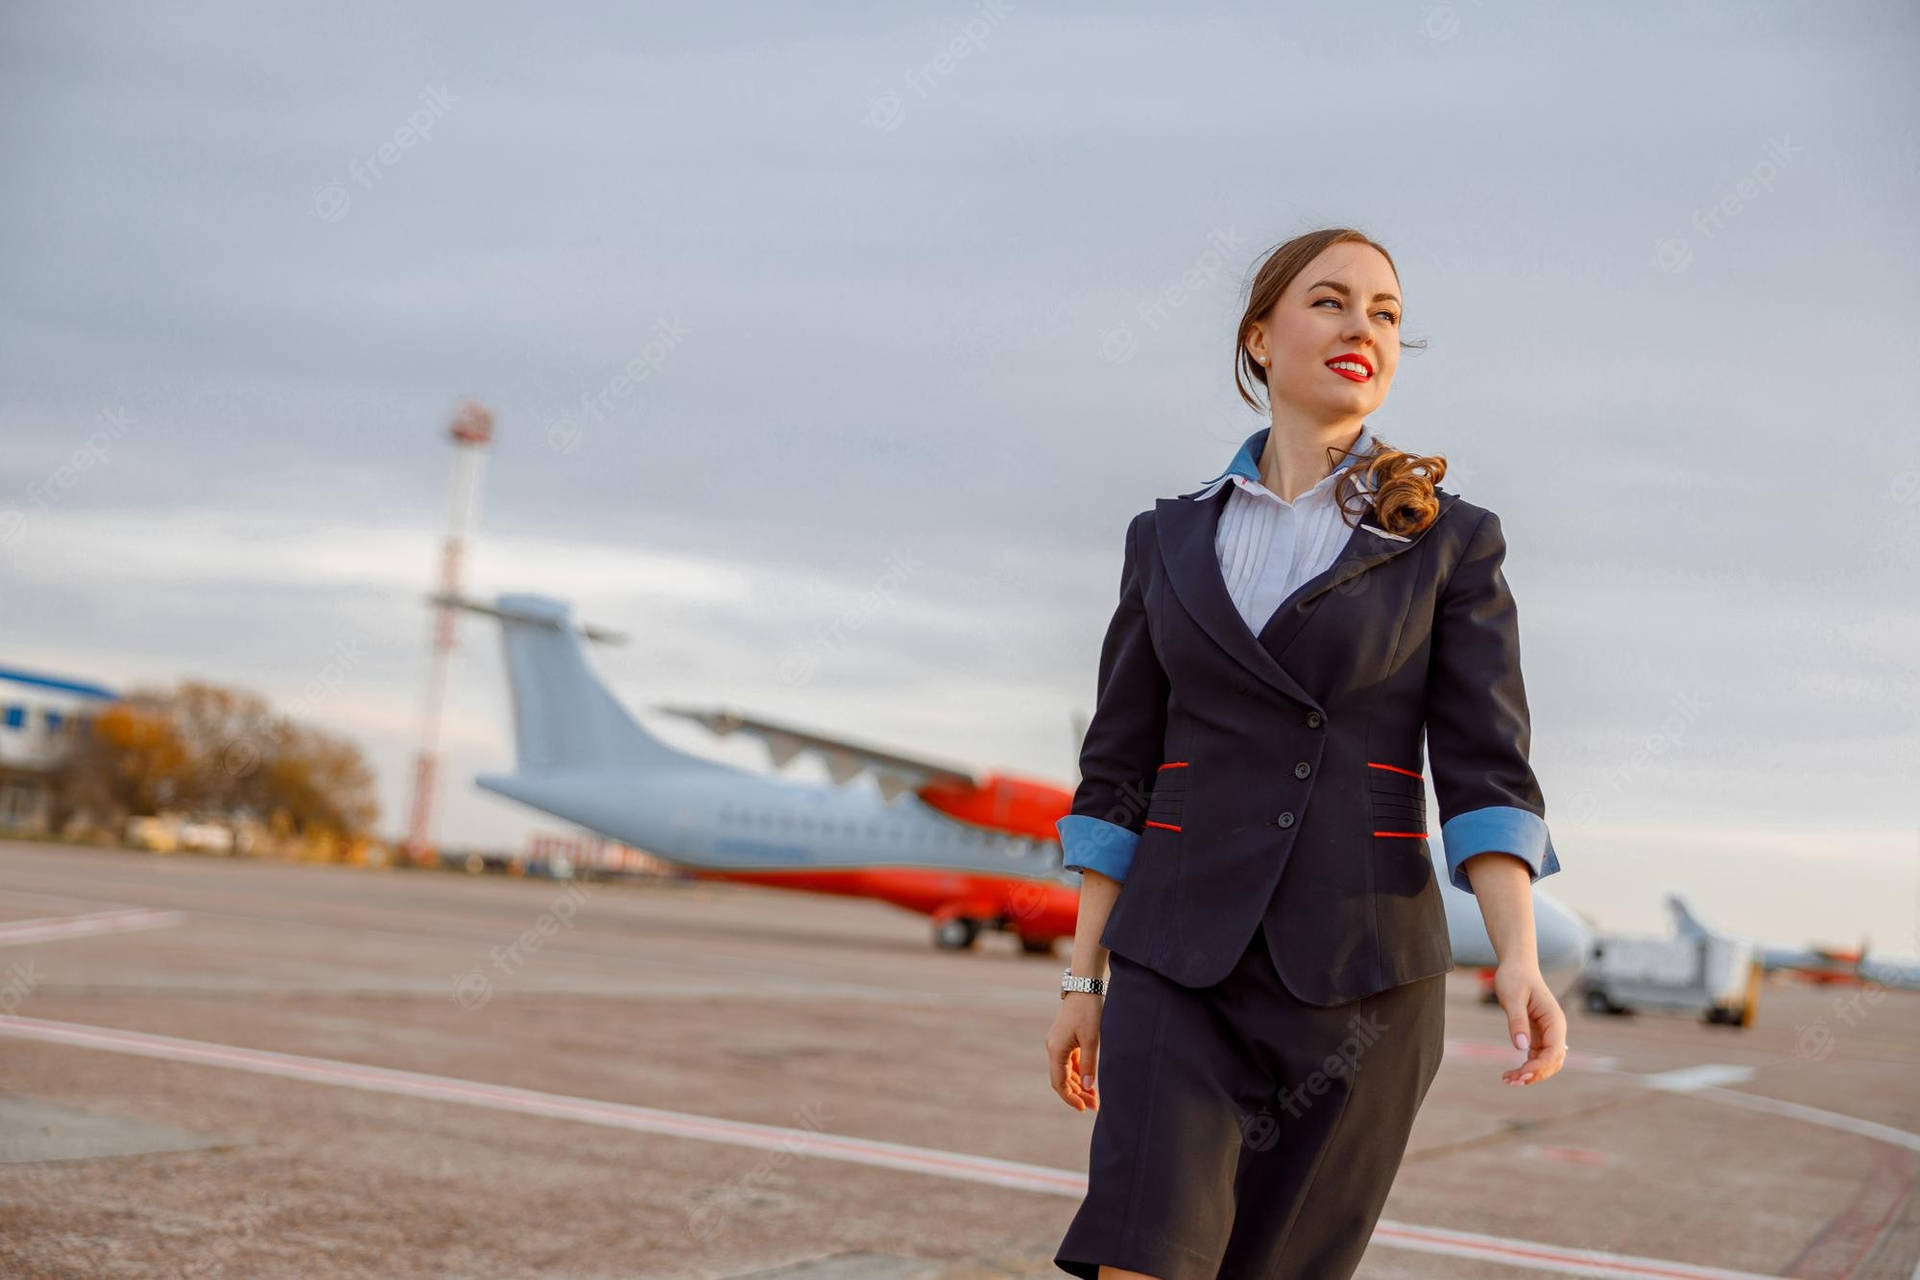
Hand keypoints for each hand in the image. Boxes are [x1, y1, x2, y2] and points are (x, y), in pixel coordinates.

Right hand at [1046, 997, 1102, 1110]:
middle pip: (1063, 1079)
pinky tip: (1090, 1080)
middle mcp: (1053, 1048)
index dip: (1071, 1098)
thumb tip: (1088, 1087)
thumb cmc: (1088, 1012)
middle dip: (1078, 1093)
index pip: (1059, 1083)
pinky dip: (1079, 1072)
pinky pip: (1069, 1062)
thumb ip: (1089, 1064)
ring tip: (1095, 1097)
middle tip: (1095, 1105)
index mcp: (1056, 1050)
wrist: (1084, 987)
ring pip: (1066, 1071)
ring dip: (1079, 1084)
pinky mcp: (1065, 1039)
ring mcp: (1058, 1043)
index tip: (1083, 1108)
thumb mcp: (1092, 1040)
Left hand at [1494, 961, 1567, 1086]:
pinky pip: (1537, 1057)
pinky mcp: (1538, 1035)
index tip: (1520, 1073)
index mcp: (1555, 1021)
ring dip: (1530, 1074)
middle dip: (1535, 1074)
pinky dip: (1526, 1067)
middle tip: (1511, 1080)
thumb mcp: (1512, 998)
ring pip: (1546, 1063)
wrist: (1517, 967)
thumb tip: (1521, 1046)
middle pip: (1553, 1062)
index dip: (1540, 1066)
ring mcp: (1548, 1034)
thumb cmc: (1515, 978)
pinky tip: (1511, 1073)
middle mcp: (1555, 1030)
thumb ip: (1517, 1021)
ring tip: (1508, 1079)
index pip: (1554, 1051)